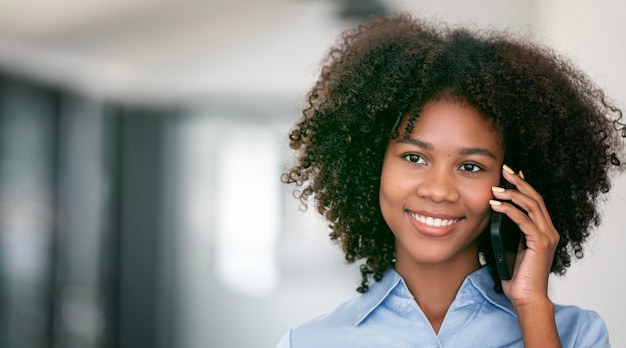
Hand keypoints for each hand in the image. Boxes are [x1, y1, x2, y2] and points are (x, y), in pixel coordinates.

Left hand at [489, 165, 559, 306]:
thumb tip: (493, 214)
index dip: (524, 185)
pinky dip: (509, 210)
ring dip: (512, 194)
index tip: (512, 173)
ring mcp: (547, 236)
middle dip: (519, 182)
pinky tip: (495, 205)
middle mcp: (549, 231)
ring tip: (495, 188)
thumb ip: (508, 232)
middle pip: (535, 198)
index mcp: (543, 231)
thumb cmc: (517, 276)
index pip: (535, 201)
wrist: (526, 297)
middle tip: (504, 170)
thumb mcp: (510, 248)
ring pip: (531, 205)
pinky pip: (523, 220)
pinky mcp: (540, 243)